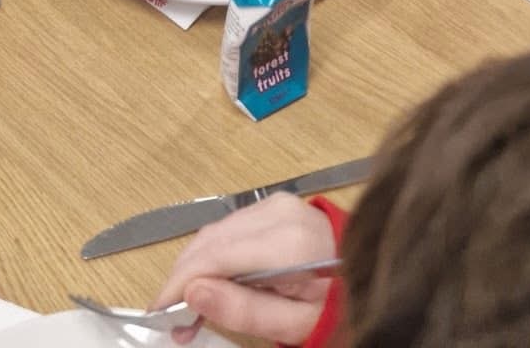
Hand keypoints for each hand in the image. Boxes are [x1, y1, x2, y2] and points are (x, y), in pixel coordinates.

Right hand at [151, 194, 336, 346]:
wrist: (369, 277)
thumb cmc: (336, 306)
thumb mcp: (293, 324)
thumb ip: (243, 310)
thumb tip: (193, 293)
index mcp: (286, 243)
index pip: (215, 256)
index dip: (180, 282)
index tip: (160, 311)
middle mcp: (278, 213)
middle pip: (210, 240)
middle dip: (184, 278)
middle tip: (172, 319)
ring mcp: (277, 204)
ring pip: (216, 232)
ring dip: (195, 266)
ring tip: (188, 305)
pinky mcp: (276, 204)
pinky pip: (231, 227)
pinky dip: (214, 253)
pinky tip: (210, 280)